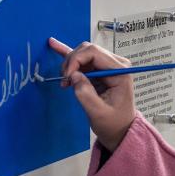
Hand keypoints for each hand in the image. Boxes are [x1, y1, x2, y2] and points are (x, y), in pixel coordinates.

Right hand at [48, 37, 136, 151]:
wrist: (119, 130)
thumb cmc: (113, 123)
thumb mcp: (98, 113)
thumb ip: (85, 93)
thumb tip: (73, 75)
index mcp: (120, 71)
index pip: (94, 53)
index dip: (75, 61)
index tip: (67, 78)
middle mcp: (116, 64)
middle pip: (87, 50)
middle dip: (71, 62)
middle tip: (65, 81)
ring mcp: (107, 65)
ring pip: (83, 53)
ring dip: (70, 65)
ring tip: (65, 82)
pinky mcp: (99, 70)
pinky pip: (83, 59)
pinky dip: (69, 54)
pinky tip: (54, 44)